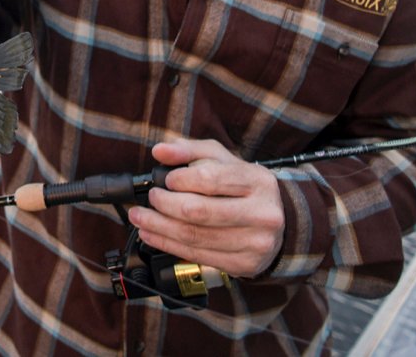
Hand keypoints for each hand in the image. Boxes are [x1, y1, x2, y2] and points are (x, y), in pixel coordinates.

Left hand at [127, 137, 283, 277]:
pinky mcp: (244, 264)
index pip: (210, 179)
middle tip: (150, 199)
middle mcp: (262, 214)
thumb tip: (160, 151)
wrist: (276, 223)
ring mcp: (255, 243)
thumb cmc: (243, 188)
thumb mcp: (222, 160)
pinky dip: (168, 245)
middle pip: (198, 211)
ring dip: (159, 227)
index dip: (180, 180)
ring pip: (194, 236)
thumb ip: (190, 151)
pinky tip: (153, 235)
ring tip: (140, 218)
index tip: (165, 181)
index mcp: (257, 182)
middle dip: (164, 205)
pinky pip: (197, 255)